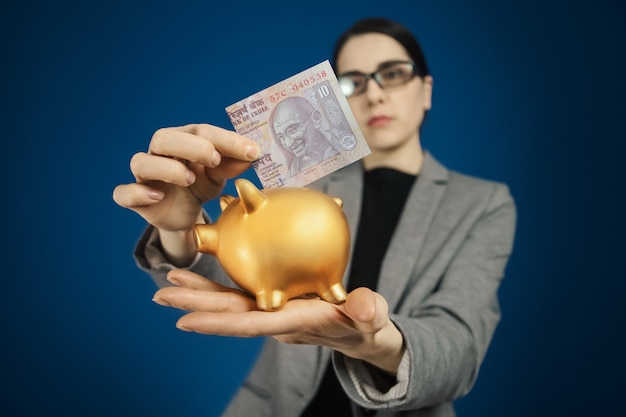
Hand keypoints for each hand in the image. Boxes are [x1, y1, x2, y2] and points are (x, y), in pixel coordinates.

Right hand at [113, 124, 259, 263]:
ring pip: (141, 162)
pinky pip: (124, 193)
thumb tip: (252, 156)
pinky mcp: (136, 199)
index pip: (201, 131)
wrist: (185, 214)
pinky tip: (157, 196)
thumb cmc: (201, 185)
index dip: (226, 140)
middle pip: (164, 138)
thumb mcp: (219, 175)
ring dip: (167, 168)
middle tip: (215, 159)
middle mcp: (160, 152)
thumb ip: (232, 165)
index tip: (252, 151)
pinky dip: (136, 193)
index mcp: (183, 139)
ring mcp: (146, 175)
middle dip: (191, 146)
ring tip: (189, 179)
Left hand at [153, 269, 405, 374]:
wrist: (360, 329)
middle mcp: (275, 318)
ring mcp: (272, 309)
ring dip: (199, 292)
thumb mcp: (371, 318)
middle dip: (195, 306)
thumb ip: (367, 312)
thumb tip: (363, 306)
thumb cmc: (365, 324)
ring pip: (229, 301)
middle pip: (230, 312)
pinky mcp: (274, 299)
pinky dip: (217, 283)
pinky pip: (241, 290)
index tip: (186, 321)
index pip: (252, 324)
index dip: (219, 323)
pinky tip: (199, 272)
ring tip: (169, 280)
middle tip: (160, 295)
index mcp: (295, 322)